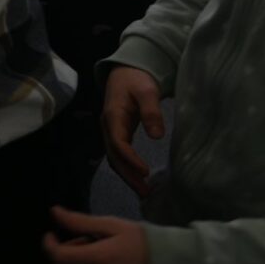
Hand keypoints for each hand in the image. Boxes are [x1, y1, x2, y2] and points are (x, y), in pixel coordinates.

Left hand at [44, 207, 150, 263]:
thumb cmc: (144, 241)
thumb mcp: (112, 225)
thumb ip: (80, 222)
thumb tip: (55, 213)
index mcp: (99, 258)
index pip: (58, 256)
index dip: (49, 245)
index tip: (52, 235)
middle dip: (62, 255)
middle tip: (81, 243)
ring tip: (91, 257)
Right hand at [102, 65, 167, 196]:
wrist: (125, 72)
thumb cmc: (137, 79)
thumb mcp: (147, 91)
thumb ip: (151, 111)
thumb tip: (156, 136)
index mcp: (113, 116)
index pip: (118, 143)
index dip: (130, 159)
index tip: (145, 172)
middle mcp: (108, 127)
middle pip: (114, 156)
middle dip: (128, 175)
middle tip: (145, 191)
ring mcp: (111, 131)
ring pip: (114, 157)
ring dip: (127, 175)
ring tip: (143, 191)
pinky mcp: (117, 133)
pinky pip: (119, 154)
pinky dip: (127, 168)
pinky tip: (139, 178)